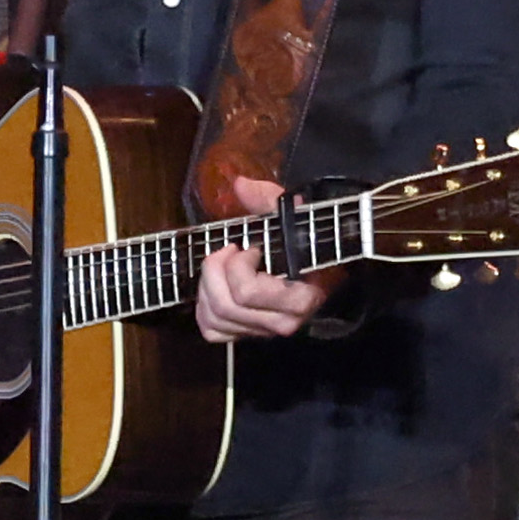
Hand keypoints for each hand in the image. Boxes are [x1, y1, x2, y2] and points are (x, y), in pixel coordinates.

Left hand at [190, 177, 334, 343]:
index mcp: (299, 298)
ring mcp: (264, 332)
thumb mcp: (289, 216)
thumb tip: (241, 185)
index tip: (249, 247)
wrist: (314, 267)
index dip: (238, 265)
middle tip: (227, 251)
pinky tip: (215, 286)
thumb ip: (268, 199)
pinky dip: (204, 308)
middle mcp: (282, 322)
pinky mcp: (247, 334)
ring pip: (215, 318)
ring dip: (207, 286)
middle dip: (215, 271)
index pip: (247, 292)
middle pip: (225, 306)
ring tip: (221, 266)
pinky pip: (212, 330)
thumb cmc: (301, 241)